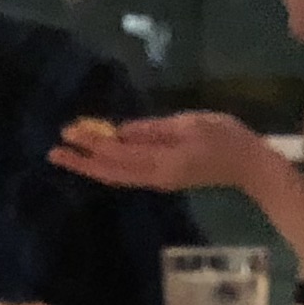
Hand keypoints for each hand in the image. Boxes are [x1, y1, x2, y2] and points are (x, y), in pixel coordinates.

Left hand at [49, 110, 267, 197]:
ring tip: (67, 154)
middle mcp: (154, 177)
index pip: (117, 154)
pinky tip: (96, 157)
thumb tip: (119, 131)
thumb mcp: (189, 124)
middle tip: (53, 150)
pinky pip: (126, 174)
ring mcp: (158, 180)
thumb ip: (153, 130)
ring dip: (91, 165)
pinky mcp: (161, 177)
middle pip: (110, 171)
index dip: (91, 143)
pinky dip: (107, 166)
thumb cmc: (225, 138)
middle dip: (82, 161)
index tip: (68, 132)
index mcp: (161, 163)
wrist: (249, 166)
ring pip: (116, 175)